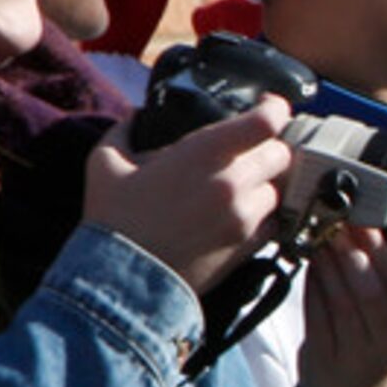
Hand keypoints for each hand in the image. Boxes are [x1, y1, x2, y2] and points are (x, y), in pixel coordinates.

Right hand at [83, 100, 293, 295]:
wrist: (122, 280)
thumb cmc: (113, 220)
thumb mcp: (105, 163)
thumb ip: (126, 131)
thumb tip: (137, 116)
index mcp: (204, 154)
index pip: (265, 122)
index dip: (275, 109)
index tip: (270, 106)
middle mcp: (233, 182)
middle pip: (281, 153)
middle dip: (269, 148)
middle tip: (250, 151)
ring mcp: (246, 216)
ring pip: (281, 188)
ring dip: (267, 183)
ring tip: (241, 186)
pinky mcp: (250, 245)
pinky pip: (275, 221)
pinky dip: (264, 214)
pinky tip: (239, 213)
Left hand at [296, 228, 386, 386]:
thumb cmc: (374, 334)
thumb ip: (380, 272)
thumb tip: (358, 221)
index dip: (378, 248)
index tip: (360, 218)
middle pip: (370, 291)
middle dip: (349, 255)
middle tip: (332, 224)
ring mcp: (356, 351)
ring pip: (341, 302)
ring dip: (326, 266)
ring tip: (316, 239)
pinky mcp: (325, 359)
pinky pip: (317, 317)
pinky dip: (311, 287)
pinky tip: (308, 266)